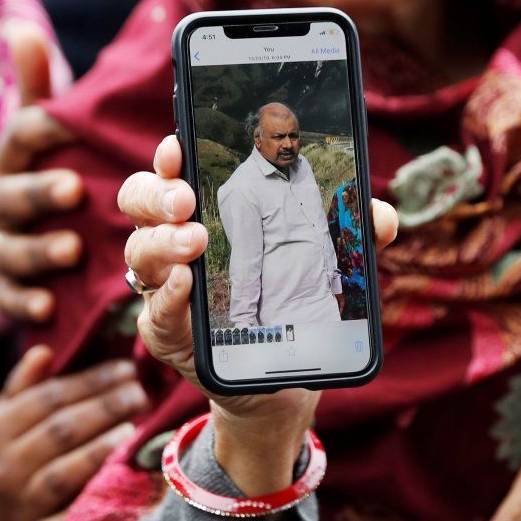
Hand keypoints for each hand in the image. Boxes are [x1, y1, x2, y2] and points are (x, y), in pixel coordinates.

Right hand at [0, 26, 82, 321]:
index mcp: (11, 157)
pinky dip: (26, 303)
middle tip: (76, 189)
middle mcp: (0, 200)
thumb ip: (37, 85)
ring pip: (10, 249)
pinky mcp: (6, 288)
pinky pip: (9, 298)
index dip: (42, 128)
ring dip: (39, 250)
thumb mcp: (39, 130)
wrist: (22, 237)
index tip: (67, 123)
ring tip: (72, 251)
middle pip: (13, 195)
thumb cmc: (40, 171)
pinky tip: (49, 306)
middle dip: (41, 192)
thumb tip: (17, 26)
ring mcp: (0, 245)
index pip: (20, 136)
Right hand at [0, 345, 148, 520]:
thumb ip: (23, 384)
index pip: (49, 398)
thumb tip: (43, 351)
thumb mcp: (4, 416)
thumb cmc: (10, 454)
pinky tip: (123, 481)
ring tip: (133, 430)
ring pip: (63, 475)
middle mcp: (4, 468)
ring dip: (100, 451)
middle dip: (104, 409)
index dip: (91, 381)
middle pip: (60, 432)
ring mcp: (20, 506)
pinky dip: (95, 502)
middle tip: (141, 393)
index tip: (127, 368)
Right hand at [120, 135, 398, 495]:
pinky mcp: (170, 335)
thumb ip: (355, 233)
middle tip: (185, 201)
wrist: (287, 374)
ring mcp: (167, 289)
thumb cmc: (296, 298)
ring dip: (165, 243)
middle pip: (139, 202)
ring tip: (195, 242)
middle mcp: (175, 242)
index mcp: (204, 210)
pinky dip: (169, 296)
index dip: (168, 156)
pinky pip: (155, 314)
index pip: (172, 172)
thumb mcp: (328, 259)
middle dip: (158, 195)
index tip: (177, 146)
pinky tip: (188, 283)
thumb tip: (382, 217)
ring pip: (142, 254)